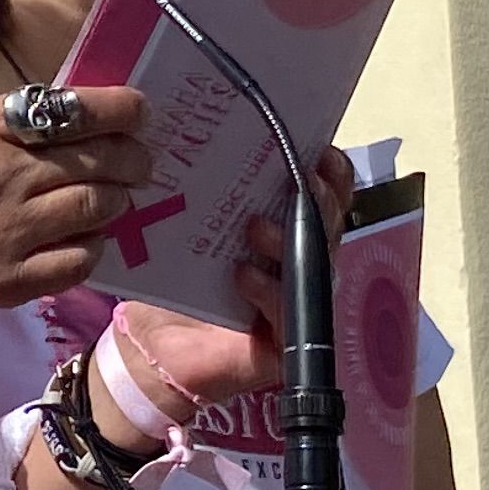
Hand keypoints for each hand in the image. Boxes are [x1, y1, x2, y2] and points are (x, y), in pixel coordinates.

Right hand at [0, 90, 151, 322]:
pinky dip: (95, 246)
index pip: (72, 110)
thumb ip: (24, 120)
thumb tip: (102, 116)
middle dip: (132, 159)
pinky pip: (82, 259)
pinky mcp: (9, 281)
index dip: (121, 110)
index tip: (139, 113)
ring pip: (97, 208)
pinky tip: (83, 237)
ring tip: (110, 198)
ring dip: (117, 202)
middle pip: (98, 160)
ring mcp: (2, 233)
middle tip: (138, 164)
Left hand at [93, 152, 354, 426]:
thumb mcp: (194, 232)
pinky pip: (286, 314)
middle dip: (321, 201)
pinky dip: (266, 291)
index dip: (333, 176)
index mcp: (289, 236)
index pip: (324, 201)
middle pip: (329, 230)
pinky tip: (243, 274)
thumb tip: (204, 142)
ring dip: (289, 242)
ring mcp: (298, 306)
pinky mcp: (284, 344)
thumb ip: (211, 197)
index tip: (322, 151)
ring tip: (257, 225)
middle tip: (302, 178)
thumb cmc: (178, 285)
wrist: (155, 348)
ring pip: (314, 270)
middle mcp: (302, 269)